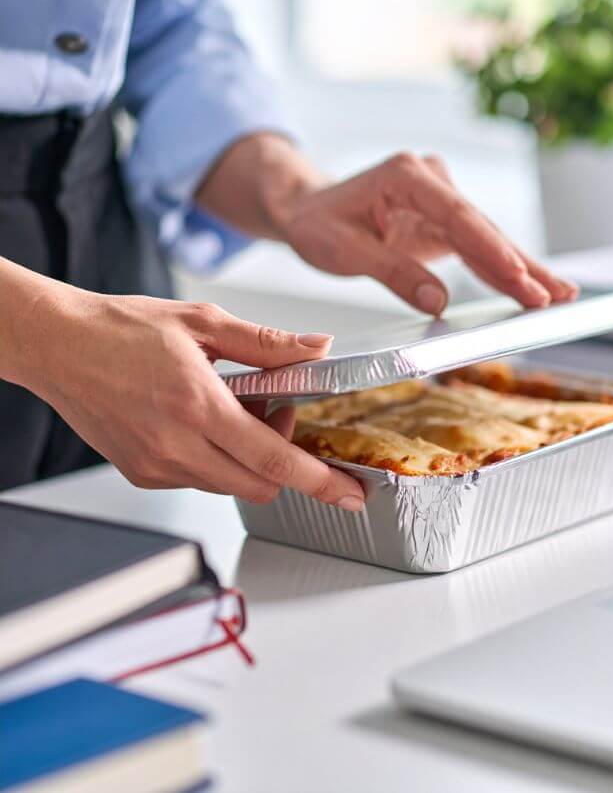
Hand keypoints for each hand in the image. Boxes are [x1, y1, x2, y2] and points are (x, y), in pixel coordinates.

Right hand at [13, 279, 364, 507]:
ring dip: (250, 457)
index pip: (273, 459)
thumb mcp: (203, 322)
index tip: (350, 494)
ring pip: (230, 484)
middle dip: (286, 461)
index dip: (319, 480)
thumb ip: (267, 344)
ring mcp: (155, 465)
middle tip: (275, 412)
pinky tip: (205, 423)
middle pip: (259, 485)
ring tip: (232, 408)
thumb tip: (317, 349)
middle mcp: (175, 445)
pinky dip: (219, 459)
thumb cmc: (123, 329)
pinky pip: (200, 480)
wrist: (58, 345)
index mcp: (197, 405)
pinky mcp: (141, 473)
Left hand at [196, 135, 578, 314]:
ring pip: (488, 238)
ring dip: (522, 269)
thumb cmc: (319, 225)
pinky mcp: (443, 219)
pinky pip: (476, 247)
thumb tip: (439, 302)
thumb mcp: (344, 251)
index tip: (518, 278)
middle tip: (557, 295)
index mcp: (407, 176)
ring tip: (559, 295)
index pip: (458, 217)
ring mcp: (441, 198)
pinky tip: (529, 286)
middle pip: (484, 227)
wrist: (307, 209)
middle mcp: (431, 180)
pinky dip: (500, 269)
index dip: (491, 251)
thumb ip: (393, 273)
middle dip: (521, 265)